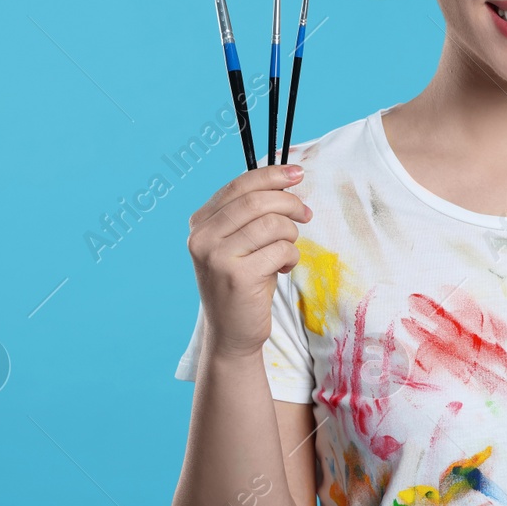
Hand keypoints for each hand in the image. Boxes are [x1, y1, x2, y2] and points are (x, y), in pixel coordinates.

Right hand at [187, 163, 311, 359]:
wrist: (232, 332)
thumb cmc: (244, 283)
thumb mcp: (240, 243)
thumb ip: (252, 213)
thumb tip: (287, 178)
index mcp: (200, 223)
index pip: (238, 186)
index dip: (271, 175)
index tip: (297, 173)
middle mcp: (202, 237)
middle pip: (257, 201)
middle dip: (289, 203)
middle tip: (306, 214)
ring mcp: (216, 257)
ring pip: (272, 224)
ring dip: (291, 235)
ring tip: (287, 251)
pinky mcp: (237, 276)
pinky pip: (280, 250)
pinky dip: (290, 257)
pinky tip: (282, 269)